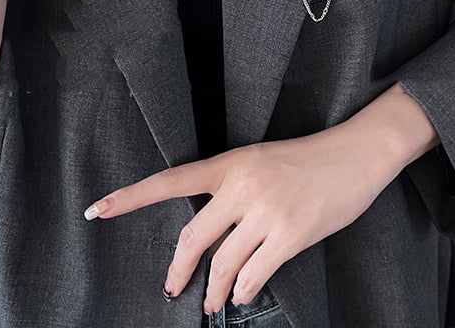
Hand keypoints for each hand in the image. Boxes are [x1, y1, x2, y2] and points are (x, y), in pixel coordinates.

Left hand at [83, 124, 395, 313]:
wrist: (354, 154)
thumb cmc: (310, 158)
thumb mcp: (263, 160)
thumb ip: (234, 188)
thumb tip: (211, 231)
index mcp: (233, 162)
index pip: (172, 180)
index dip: (132, 197)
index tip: (99, 208)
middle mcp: (244, 185)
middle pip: (193, 238)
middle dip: (178, 270)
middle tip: (172, 287)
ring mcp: (267, 211)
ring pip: (222, 264)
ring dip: (214, 291)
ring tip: (213, 301)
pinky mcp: (290, 234)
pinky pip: (253, 275)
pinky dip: (243, 290)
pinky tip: (243, 291)